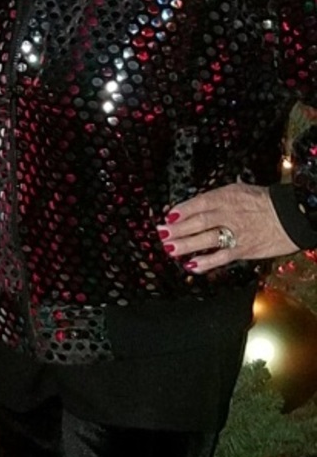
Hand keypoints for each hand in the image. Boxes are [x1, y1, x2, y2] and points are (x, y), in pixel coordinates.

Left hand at [157, 180, 296, 273]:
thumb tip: (194, 203)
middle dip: (178, 228)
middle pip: (199, 221)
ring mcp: (237, 233)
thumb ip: (217, 197)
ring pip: (207, 239)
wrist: (294, 216)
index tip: (168, 216)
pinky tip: (190, 265)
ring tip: (169, 248)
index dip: (183, 210)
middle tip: (161, 233)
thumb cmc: (265, 203)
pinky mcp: (244, 250)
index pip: (201, 202)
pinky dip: (205, 262)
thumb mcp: (240, 191)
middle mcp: (231, 214)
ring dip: (185, 245)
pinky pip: (221, 257)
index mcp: (228, 197)